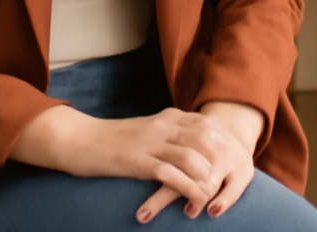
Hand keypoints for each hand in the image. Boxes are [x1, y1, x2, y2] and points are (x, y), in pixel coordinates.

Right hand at [10, 102, 260, 221]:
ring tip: (217, 194)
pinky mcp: (139, 161)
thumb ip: (167, 133)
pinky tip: (196, 200)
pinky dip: (188, 187)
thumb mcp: (145, 131)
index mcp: (165, 117)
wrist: (81, 140)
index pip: (204, 124)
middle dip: (221, 160)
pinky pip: (170, 174)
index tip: (235, 159)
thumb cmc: (113, 139)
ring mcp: (150, 142)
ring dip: (208, 177)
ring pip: (191, 157)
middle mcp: (162, 126)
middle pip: (204, 139)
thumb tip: (190, 145)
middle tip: (231, 179)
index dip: (223, 142)